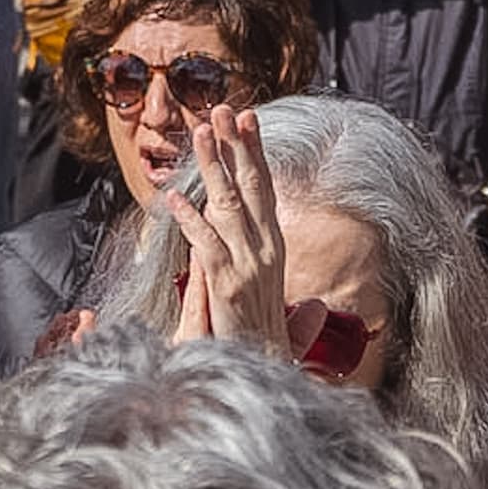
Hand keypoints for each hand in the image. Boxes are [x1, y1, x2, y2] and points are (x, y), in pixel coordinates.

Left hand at [161, 107, 289, 349]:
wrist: (268, 379)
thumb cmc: (268, 350)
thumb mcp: (282, 325)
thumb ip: (294, 313)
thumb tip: (313, 308)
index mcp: (274, 251)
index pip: (264, 192)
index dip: (254, 155)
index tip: (246, 122)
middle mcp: (266, 252)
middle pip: (251, 188)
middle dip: (237, 146)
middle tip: (224, 109)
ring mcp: (249, 267)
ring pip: (228, 205)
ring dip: (213, 166)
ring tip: (200, 132)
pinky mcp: (228, 286)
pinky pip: (206, 244)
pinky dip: (190, 220)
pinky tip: (174, 198)